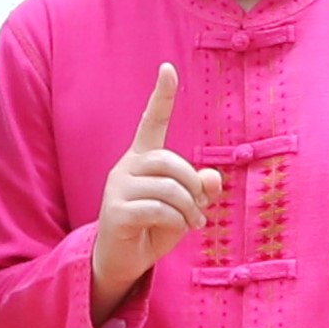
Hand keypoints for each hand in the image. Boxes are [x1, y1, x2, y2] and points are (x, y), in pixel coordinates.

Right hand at [87, 66, 221, 304]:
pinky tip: (177, 230)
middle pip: (169, 161)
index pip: (151, 121)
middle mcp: (126, 167)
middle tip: (200, 209)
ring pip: (167, 188)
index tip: (168, 68)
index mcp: (142, 158)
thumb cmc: (155, 227)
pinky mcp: (114, 211)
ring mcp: (117, 188)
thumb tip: (213, 179)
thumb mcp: (185, 207)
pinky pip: (157, 209)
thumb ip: (199, 188)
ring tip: (192, 222)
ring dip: (189, 209)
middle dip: (193, 186)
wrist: (123, 259)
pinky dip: (176, 221)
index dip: (162, 96)